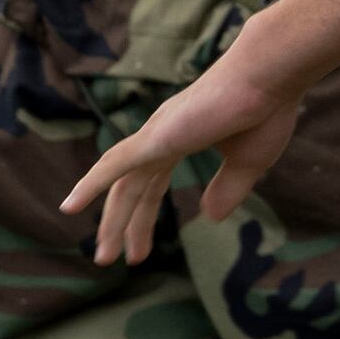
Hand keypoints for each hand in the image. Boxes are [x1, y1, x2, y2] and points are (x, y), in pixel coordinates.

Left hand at [53, 47, 305, 267]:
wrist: (269, 78)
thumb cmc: (265, 112)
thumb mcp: (248, 164)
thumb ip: (227, 190)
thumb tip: (208, 217)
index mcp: (181, 141)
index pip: (152, 186)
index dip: (144, 220)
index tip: (140, 252)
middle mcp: (160, 138)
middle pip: (131, 190)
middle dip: (121, 226)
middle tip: (108, 260)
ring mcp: (155, 137)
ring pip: (122, 186)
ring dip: (110, 221)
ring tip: (102, 257)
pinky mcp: (156, 138)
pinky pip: (114, 166)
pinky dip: (90, 186)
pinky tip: (70, 207)